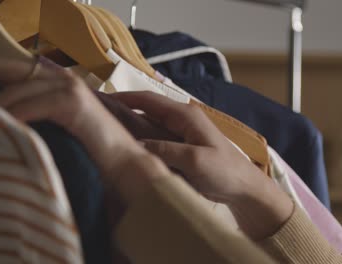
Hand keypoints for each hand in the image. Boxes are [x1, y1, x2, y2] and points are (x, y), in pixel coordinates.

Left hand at [0, 58, 169, 202]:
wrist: (125, 163)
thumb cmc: (94, 152)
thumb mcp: (61, 128)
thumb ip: (40, 116)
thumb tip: (4, 118)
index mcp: (63, 82)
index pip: (20, 70)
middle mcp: (66, 79)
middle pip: (15, 70)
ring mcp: (71, 89)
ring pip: (19, 89)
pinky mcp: (73, 103)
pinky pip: (31, 106)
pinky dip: (12, 116)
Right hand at [113, 91, 293, 239]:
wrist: (244, 190)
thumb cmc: (225, 171)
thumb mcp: (194, 160)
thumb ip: (165, 150)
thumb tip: (134, 144)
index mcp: (185, 115)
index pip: (148, 99)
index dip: (123, 97)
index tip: (98, 101)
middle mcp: (180, 120)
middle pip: (145, 112)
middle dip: (121, 114)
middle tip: (96, 122)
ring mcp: (180, 135)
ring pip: (148, 128)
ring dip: (129, 131)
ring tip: (104, 137)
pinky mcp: (179, 149)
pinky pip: (154, 143)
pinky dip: (140, 145)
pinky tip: (126, 153)